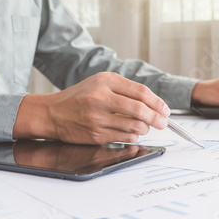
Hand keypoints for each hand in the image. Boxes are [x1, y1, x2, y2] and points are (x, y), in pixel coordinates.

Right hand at [13, 72, 170, 143]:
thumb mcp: (100, 83)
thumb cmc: (80, 97)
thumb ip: (125, 89)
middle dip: (156, 118)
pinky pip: (124, 137)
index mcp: (105, 81)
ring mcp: (97, 117)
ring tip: (145, 127)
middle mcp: (101, 97)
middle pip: (140, 109)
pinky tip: (131, 133)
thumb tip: (153, 103)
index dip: (157, 102)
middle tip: (163, 122)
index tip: (165, 110)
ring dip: (145, 128)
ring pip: (134, 126)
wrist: (53, 113)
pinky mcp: (96, 134)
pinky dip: (133, 136)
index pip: (140, 92)